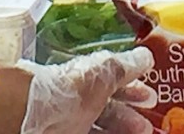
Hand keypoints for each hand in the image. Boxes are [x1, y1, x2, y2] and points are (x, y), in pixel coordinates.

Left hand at [19, 47, 154, 133]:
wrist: (31, 115)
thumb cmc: (72, 87)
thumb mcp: (107, 70)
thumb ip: (128, 65)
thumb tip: (148, 56)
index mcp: (92, 77)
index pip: (118, 81)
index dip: (135, 88)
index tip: (151, 96)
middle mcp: (84, 100)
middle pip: (111, 109)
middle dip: (131, 116)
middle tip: (148, 126)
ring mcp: (75, 122)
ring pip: (104, 126)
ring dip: (123, 129)